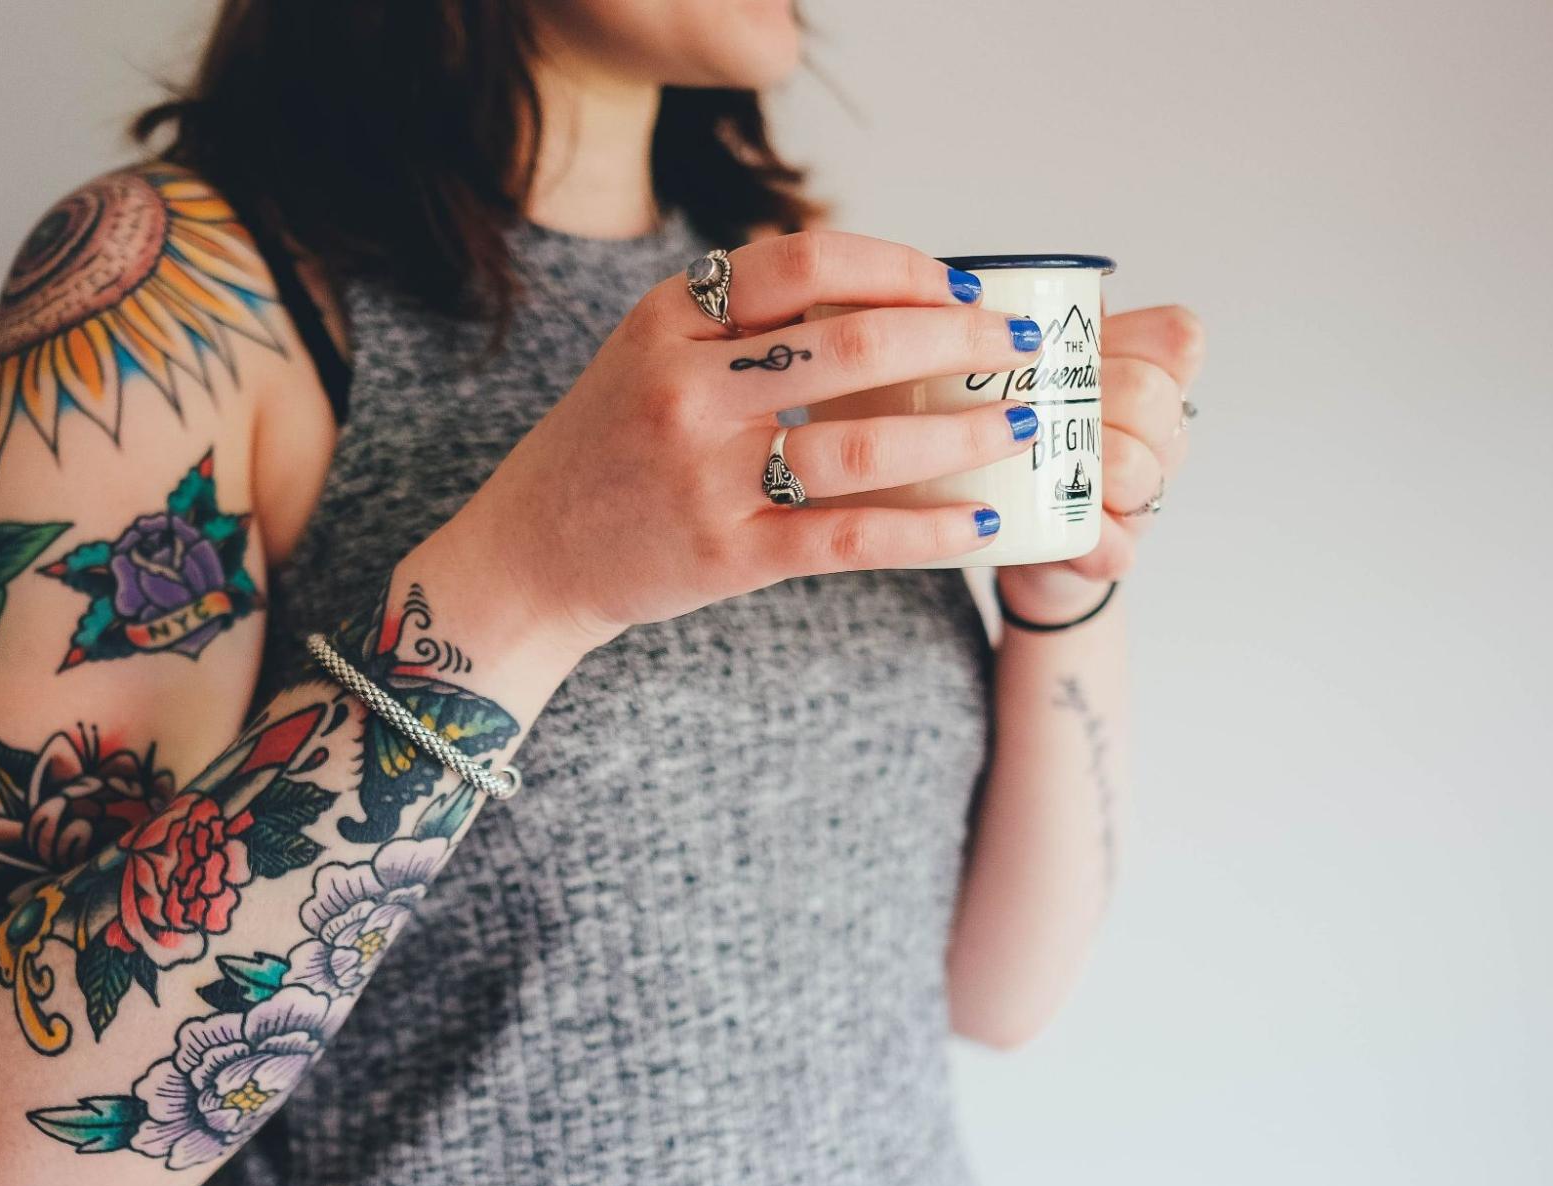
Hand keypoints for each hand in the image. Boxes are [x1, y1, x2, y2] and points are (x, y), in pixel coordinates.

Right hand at [446, 232, 1048, 658]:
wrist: (530, 555)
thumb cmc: (608, 449)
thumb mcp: (649, 355)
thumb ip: (741, 324)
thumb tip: (886, 298)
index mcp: (669, 320)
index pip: (806, 262)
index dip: (901, 267)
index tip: (963, 287)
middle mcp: (686, 388)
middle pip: (854, 343)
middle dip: (958, 341)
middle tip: (1018, 349)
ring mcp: (707, 475)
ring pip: (867, 442)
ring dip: (964, 432)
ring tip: (1022, 423)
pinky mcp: (728, 554)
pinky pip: (850, 535)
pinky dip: (926, 530)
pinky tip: (977, 522)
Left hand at [995, 305, 1206, 623]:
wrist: (1013, 532)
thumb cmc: (1027, 432)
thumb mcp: (1034, 370)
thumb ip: (1035, 324)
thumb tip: (1005, 280)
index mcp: (1150, 378)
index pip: (1178, 338)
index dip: (1133, 340)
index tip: (1079, 352)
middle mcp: (1162, 435)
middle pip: (1152, 395)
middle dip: (1090, 398)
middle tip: (1034, 408)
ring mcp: (1145, 497)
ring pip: (1135, 467)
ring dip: (1083, 465)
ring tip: (1036, 462)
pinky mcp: (1116, 553)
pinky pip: (1117, 544)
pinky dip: (1085, 538)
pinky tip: (1059, 530)